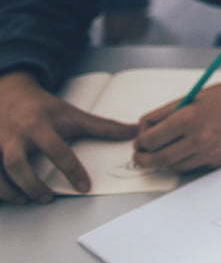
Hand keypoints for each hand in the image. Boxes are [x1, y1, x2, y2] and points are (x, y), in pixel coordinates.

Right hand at [0, 69, 135, 202]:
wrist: (9, 92)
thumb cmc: (44, 108)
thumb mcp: (73, 114)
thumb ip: (103, 127)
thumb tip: (135, 132)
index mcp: (40, 125)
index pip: (57, 150)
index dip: (72, 170)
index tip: (85, 187)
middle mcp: (16, 135)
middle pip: (18, 163)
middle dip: (32, 184)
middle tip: (48, 198)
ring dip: (11, 191)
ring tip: (29, 200)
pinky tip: (11, 195)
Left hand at [132, 80, 220, 174]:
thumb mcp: (192, 98)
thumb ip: (165, 114)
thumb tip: (144, 130)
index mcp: (189, 118)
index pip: (150, 139)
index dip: (141, 141)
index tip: (141, 140)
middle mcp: (198, 138)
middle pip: (158, 159)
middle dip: (144, 158)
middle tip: (141, 154)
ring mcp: (209, 153)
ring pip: (173, 166)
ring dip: (164, 160)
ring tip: (163, 151)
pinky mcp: (217, 161)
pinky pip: (190, 166)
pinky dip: (183, 161)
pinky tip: (185, 150)